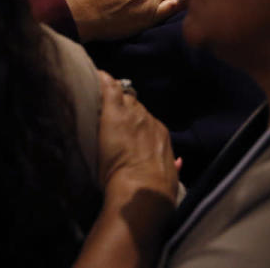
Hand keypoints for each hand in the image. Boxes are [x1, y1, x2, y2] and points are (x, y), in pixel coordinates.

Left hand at [97, 71, 179, 201]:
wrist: (144, 191)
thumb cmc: (155, 191)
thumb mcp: (169, 177)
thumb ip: (173, 166)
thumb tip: (178, 163)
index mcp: (160, 134)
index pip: (144, 118)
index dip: (132, 119)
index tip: (124, 123)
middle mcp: (147, 120)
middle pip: (132, 104)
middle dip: (121, 107)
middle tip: (105, 114)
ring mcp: (131, 114)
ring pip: (120, 96)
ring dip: (109, 98)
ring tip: (94, 96)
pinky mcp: (114, 112)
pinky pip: (108, 87)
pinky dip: (100, 81)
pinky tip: (92, 77)